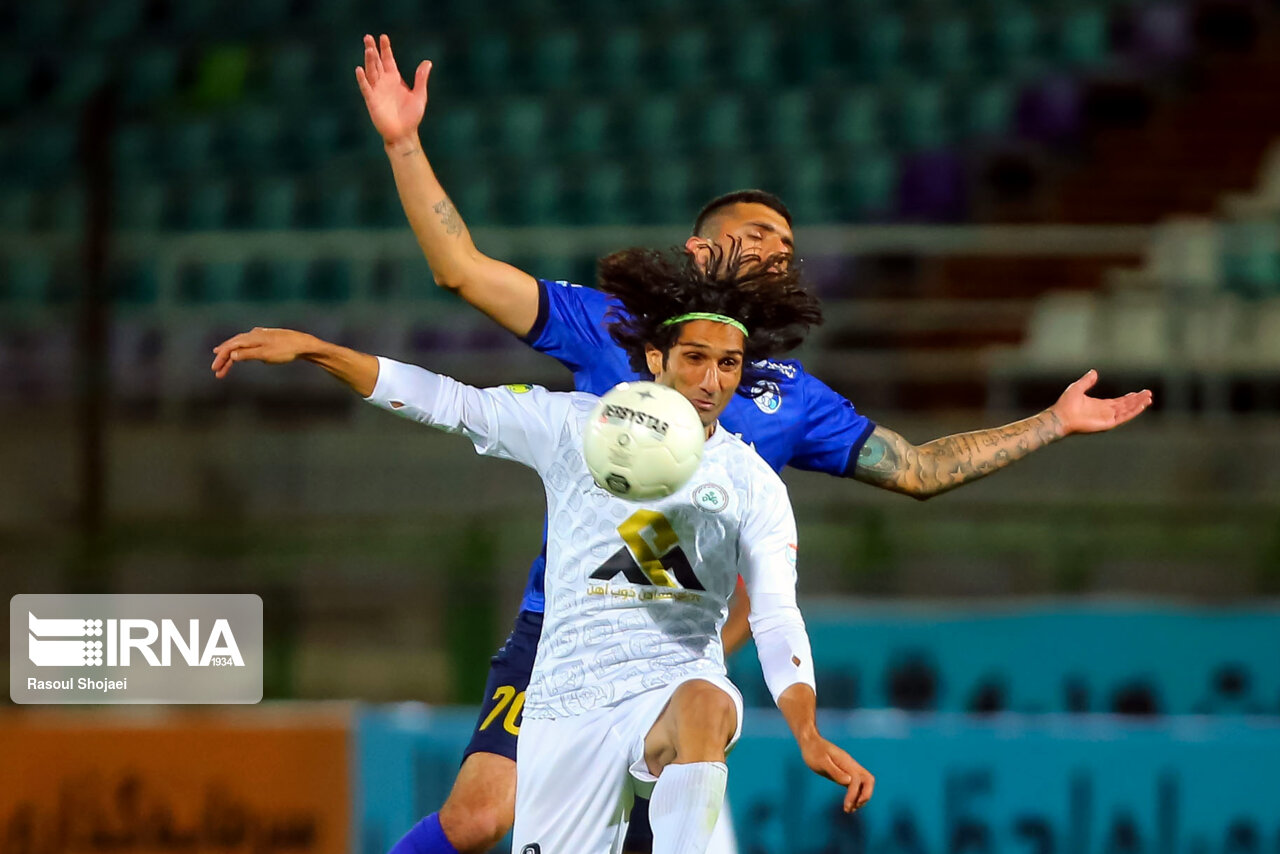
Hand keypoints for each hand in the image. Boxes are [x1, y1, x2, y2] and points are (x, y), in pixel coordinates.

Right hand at [211, 328, 313, 378]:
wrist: (304, 344)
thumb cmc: (286, 350)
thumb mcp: (265, 355)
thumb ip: (248, 355)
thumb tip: (232, 356)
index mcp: (251, 338)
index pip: (230, 347)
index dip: (221, 358)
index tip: (215, 369)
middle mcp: (253, 334)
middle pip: (234, 345)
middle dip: (224, 357)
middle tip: (216, 370)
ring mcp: (261, 335)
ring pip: (241, 344)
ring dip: (232, 354)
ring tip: (223, 361)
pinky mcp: (267, 338)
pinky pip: (249, 344)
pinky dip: (242, 350)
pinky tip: (241, 352)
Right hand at [355, 33, 430, 147]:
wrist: (404, 134)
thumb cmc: (412, 116)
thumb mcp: (420, 95)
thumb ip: (421, 79)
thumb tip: (427, 62)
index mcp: (394, 79)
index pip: (388, 60)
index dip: (386, 49)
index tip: (383, 37)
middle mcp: (384, 82)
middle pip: (376, 62)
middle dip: (372, 50)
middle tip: (368, 37)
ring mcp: (377, 91)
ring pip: (371, 72)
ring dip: (369, 61)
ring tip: (368, 49)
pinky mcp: (372, 101)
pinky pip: (366, 88)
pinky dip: (362, 79)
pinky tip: (359, 69)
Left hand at [798, 733, 874, 812]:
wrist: (810, 742)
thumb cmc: (813, 751)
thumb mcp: (821, 761)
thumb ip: (834, 771)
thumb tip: (848, 781)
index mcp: (846, 762)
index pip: (857, 779)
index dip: (853, 794)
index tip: (846, 806)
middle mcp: (850, 765)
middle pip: (868, 780)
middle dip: (865, 796)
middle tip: (853, 808)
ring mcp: (849, 769)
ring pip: (864, 784)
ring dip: (860, 798)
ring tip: (850, 810)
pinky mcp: (845, 773)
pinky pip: (856, 785)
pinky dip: (855, 795)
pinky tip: (849, 804)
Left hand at [1049, 370, 1152, 434]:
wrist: (1061, 416)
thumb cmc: (1066, 404)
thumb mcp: (1078, 387)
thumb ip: (1087, 380)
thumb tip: (1094, 372)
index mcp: (1100, 405)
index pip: (1119, 401)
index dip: (1129, 398)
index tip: (1138, 393)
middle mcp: (1105, 412)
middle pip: (1126, 405)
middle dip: (1137, 400)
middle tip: (1149, 394)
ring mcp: (1107, 418)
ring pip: (1127, 411)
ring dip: (1138, 404)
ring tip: (1149, 398)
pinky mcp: (1107, 423)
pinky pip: (1123, 417)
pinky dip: (1133, 412)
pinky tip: (1141, 406)